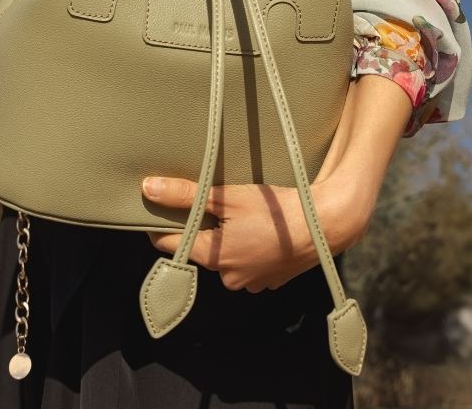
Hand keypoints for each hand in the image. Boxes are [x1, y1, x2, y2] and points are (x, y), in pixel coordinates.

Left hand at [142, 174, 369, 293]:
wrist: (323, 226)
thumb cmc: (274, 210)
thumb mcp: (226, 196)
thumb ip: (185, 195)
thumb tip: (147, 189)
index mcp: (214, 258)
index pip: (170, 245)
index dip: (160, 225)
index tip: (156, 208)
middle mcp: (229, 278)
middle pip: (200, 250)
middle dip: (201, 228)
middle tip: (210, 203)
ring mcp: (251, 283)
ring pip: (225, 257)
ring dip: (226, 238)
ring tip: (239, 214)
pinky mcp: (270, 280)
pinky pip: (247, 263)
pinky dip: (247, 247)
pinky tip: (258, 229)